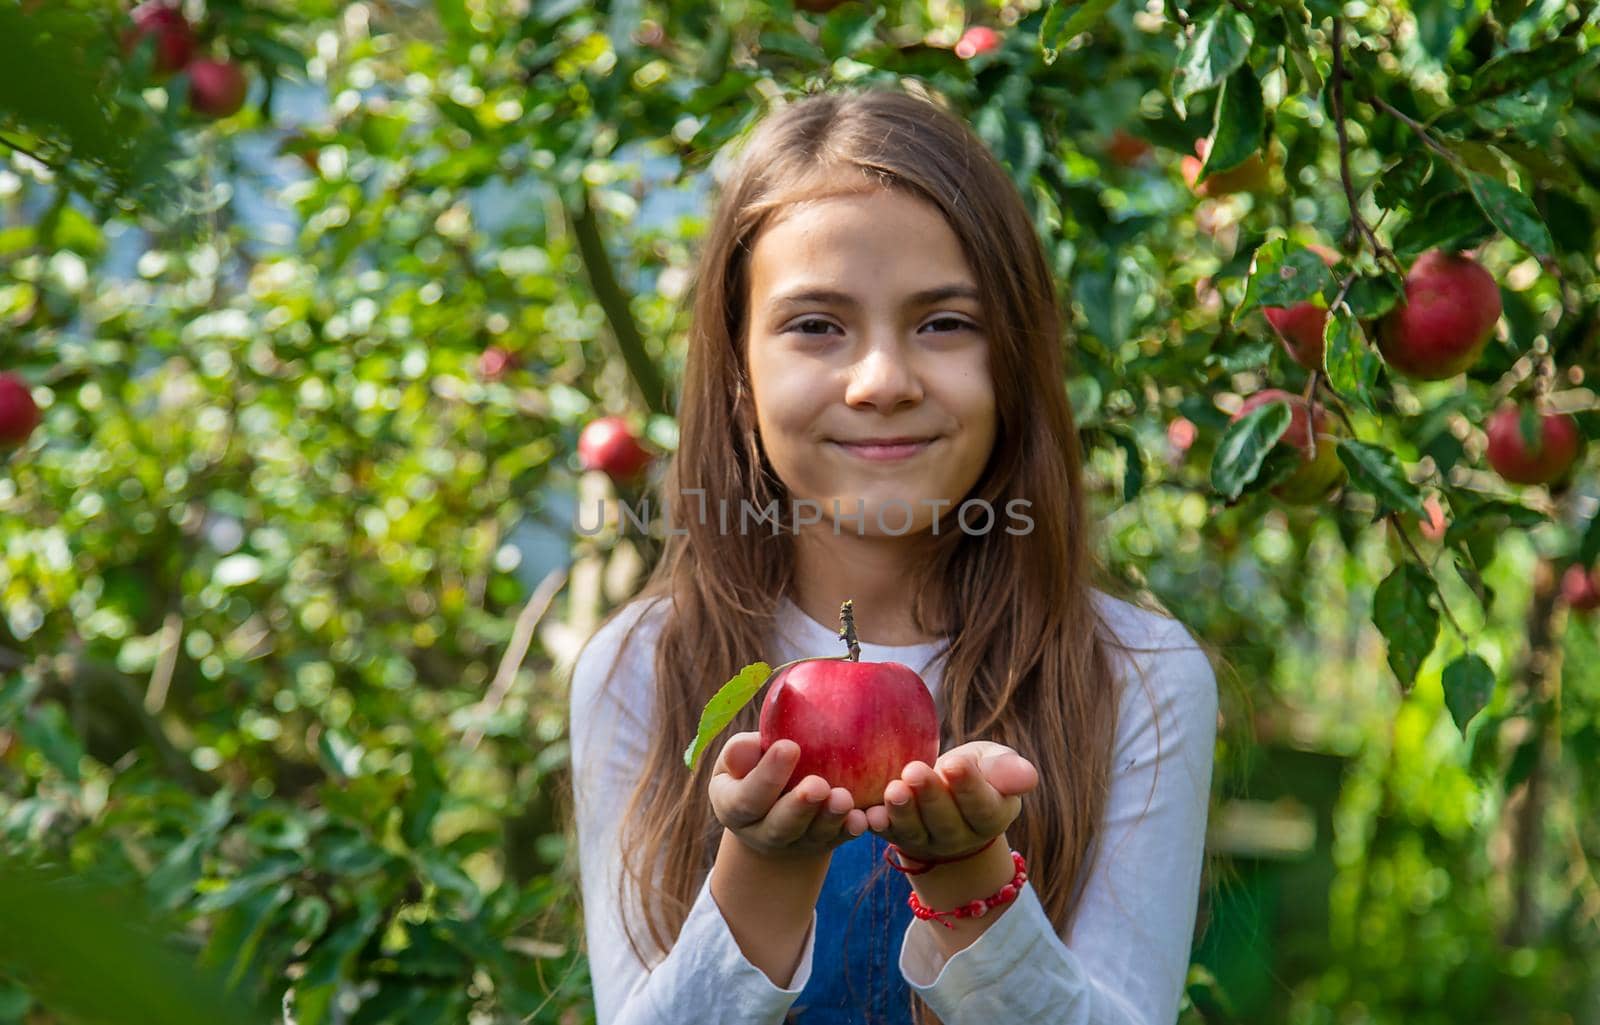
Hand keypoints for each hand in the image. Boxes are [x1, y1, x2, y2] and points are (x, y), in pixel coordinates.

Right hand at [708, 732, 867, 859]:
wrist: (773, 806)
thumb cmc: (753, 768)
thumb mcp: (738, 759)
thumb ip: (740, 752)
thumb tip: (750, 745)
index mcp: (734, 808)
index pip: (747, 798)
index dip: (767, 776)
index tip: (789, 747)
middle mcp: (764, 832)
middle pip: (782, 825)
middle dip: (801, 806)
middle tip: (818, 785)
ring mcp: (797, 842)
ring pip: (815, 834)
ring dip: (831, 818)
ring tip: (844, 798)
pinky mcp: (826, 841)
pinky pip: (841, 837)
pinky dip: (853, 828)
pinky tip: (867, 817)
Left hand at [863, 741, 1039, 864]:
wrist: (948, 797)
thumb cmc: (976, 772)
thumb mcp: (994, 763)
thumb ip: (1006, 769)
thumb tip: (1029, 776)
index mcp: (990, 816)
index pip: (981, 806)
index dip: (969, 786)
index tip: (956, 764)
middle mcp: (958, 836)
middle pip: (944, 820)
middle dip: (929, 796)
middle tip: (915, 771)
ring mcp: (925, 841)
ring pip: (914, 830)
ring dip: (902, 811)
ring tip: (893, 789)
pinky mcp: (895, 836)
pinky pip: (885, 835)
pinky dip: (876, 826)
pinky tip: (868, 815)